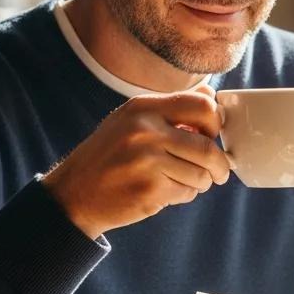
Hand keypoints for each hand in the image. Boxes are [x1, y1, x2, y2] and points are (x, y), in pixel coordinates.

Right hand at [42, 84, 231, 237]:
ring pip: (201, 174)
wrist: (73, 194)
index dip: (215, 124)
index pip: (203, 105)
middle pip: (208, 146)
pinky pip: (187, 193)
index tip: (212, 137)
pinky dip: (184, 195)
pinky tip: (164, 192)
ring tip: (180, 180)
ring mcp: (147, 161)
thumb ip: (171, 108)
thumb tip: (212, 98)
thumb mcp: (131, 120)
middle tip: (218, 172)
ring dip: (200, 182)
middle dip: (220, 163)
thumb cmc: (109, 156)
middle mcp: (145, 131)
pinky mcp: (150, 190)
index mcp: (143, 107)